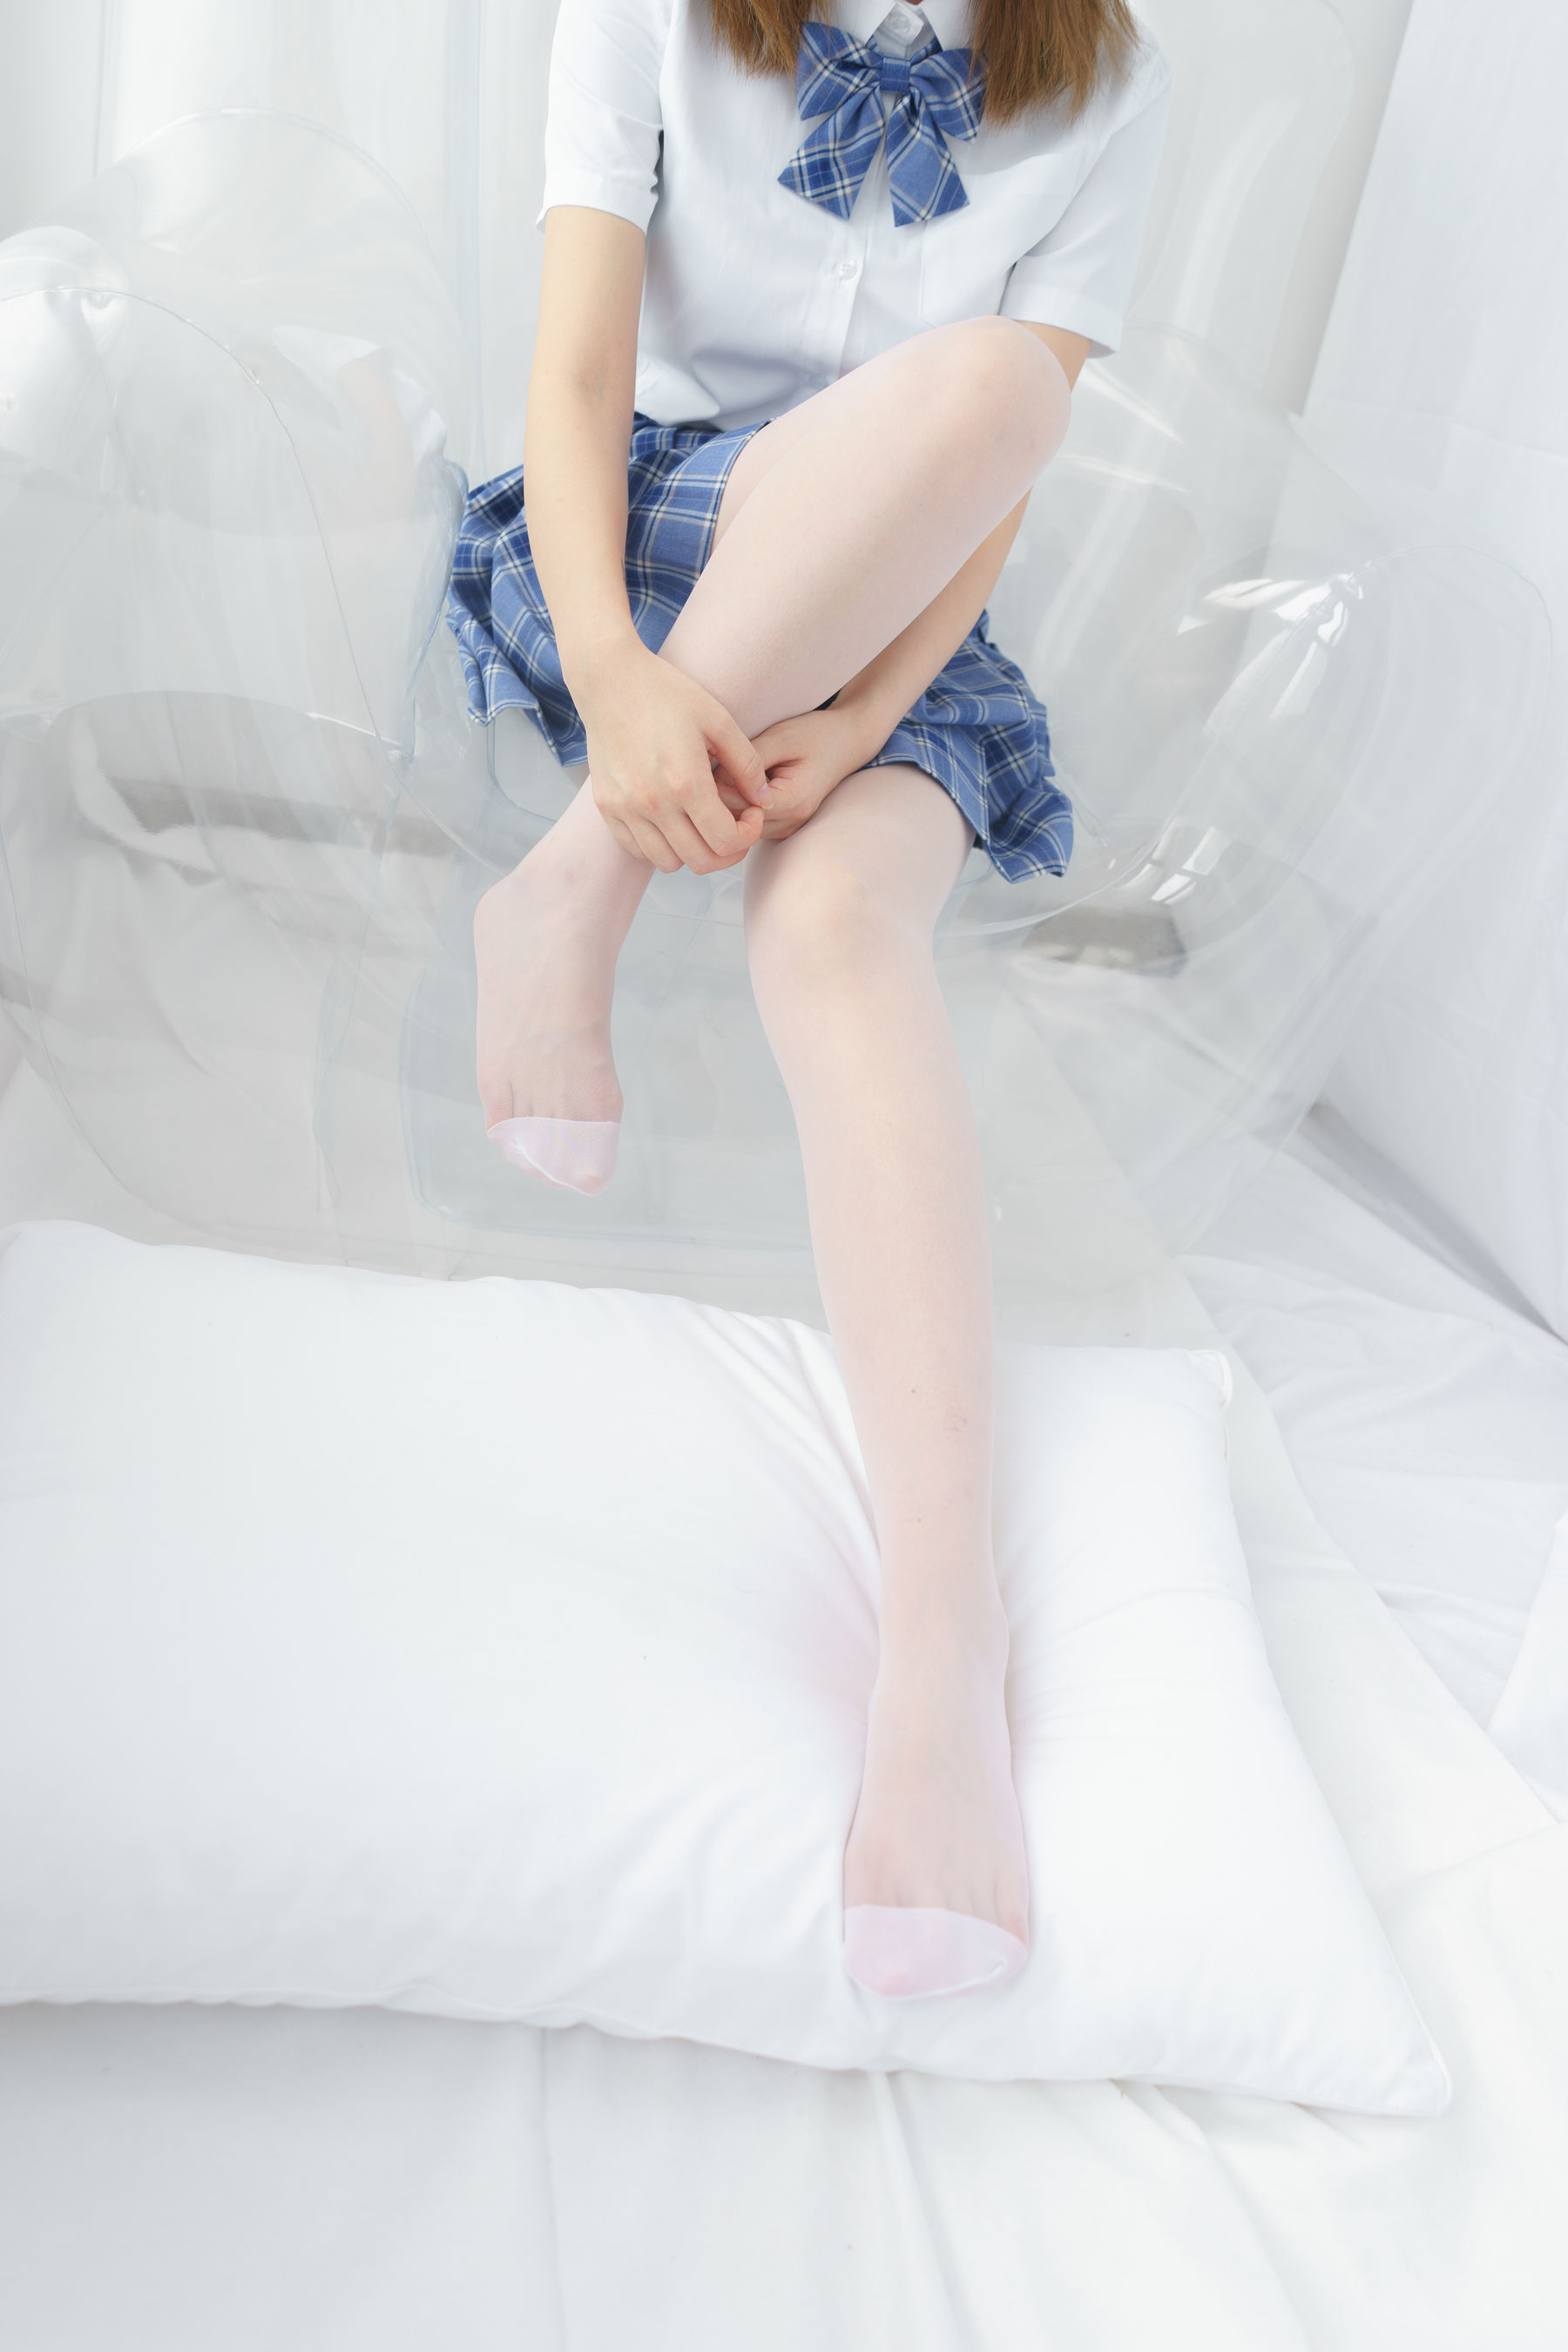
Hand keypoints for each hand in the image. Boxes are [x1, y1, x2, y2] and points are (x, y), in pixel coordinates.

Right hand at [575, 639, 771, 874]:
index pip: (727, 841)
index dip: (749, 836)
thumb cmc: (667, 693)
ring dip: (694, 852)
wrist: (609, 680)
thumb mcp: (718, 719)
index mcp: (685, 782)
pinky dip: (661, 846)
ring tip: (702, 823)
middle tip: (735, 826)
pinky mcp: (607, 807)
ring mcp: (625, 808)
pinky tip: (674, 820)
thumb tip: (765, 800)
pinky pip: (639, 851)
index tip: (752, 815)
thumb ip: (747, 764)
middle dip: (728, 851)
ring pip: (669, 863)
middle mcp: (652, 803)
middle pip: (701, 861)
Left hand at [717, 703, 880, 842]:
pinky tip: (744, 783)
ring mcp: (787, 829)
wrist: (845, 743)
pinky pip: (749, 822)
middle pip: (737, 820)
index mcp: (793, 802)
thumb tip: (713, 779)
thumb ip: (747, 761)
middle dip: (721, 793)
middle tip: (720, 761)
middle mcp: (791, 823)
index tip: (717, 757)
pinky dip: (740, 804)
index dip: (720, 783)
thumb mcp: (780, 738)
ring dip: (730, 800)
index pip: (738, 806)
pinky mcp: (782, 827)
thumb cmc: (814, 735)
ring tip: (734, 770)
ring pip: (740, 825)